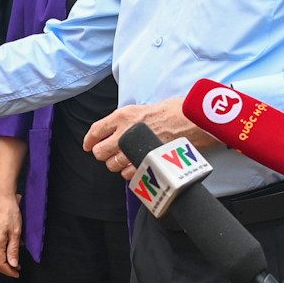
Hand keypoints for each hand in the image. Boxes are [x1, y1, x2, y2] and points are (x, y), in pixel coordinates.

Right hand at [0, 193, 22, 276]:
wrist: (3, 199)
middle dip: (5, 269)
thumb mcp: (16, 233)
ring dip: (4, 262)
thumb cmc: (11, 213)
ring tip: (15, 263)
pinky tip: (10, 252)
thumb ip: (13, 250)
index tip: (17, 273)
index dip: (9, 271)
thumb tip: (13, 264)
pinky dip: (1, 255)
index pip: (0, 264)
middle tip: (16, 271)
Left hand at [85, 100, 215, 178]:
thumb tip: (119, 130)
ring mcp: (135, 149)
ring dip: (117, 164)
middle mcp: (125, 132)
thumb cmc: (176, 111)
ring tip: (126, 160)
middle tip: (110, 154)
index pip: (96, 130)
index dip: (89, 140)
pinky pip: (128, 174)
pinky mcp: (145, 162)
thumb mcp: (146, 108)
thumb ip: (129, 120)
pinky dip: (130, 173)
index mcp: (123, 115)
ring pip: (112, 165)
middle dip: (103, 154)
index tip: (88, 145)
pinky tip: (136, 166)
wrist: (195, 121)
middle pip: (100, 151)